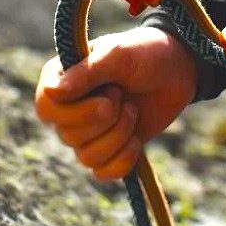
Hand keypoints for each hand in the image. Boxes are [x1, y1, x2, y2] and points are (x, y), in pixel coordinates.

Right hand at [35, 27, 197, 180]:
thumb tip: (50, 93)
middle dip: (106, 119)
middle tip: (123, 95)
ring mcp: (88, 130)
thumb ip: (86, 73)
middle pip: (67, 135)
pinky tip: (136, 140)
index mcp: (62, 78)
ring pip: (85, 156)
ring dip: (118, 136)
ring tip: (133, 110)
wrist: (178, 69)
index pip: (46, 107)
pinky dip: (123, 160)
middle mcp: (69, 107)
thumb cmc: (145, 53)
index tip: (109, 96)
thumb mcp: (118, 55)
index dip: (75, 111)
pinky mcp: (109, 149)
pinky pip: (102, 172)